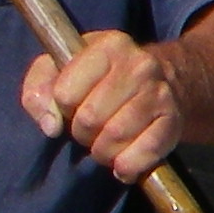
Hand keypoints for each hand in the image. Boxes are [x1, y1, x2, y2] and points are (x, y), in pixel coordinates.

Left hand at [20, 31, 184, 181]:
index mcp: (109, 46)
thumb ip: (39, 89)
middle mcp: (140, 65)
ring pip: (114, 139)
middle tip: (89, 130)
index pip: (65, 92)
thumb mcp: (62, 68)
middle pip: (90, 118)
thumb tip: (50, 125)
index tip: (72, 107)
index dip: (62, 108)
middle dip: (82, 133)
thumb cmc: (102, 78)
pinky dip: (128, 166)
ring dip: (103, 152)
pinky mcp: (174, 122)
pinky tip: (123, 163)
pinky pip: (143, 154)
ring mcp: (160, 94)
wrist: (167, 79)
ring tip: (105, 144)